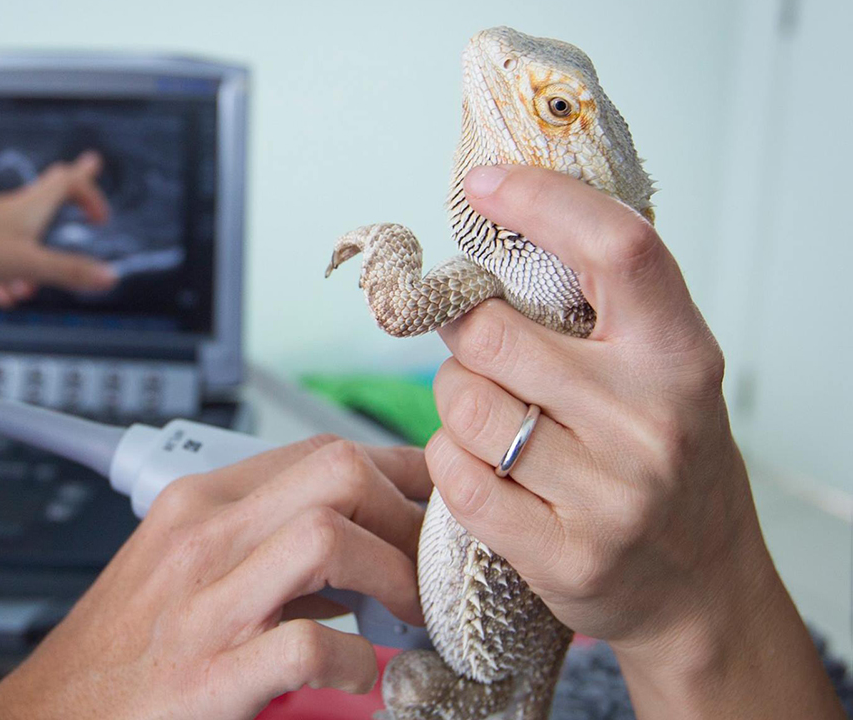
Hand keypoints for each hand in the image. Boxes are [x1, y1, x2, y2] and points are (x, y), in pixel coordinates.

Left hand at [0, 150, 118, 306]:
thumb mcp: (28, 265)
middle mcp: (11, 211)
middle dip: (71, 196)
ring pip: (25, 235)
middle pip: (48, 194)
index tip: (101, 217)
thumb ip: (69, 272)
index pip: (69, 181)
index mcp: (29, 207)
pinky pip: (1, 259)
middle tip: (86, 182)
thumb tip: (108, 276)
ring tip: (36, 285)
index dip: (90, 194)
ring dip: (38, 259)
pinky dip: (10, 277)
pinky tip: (5, 296)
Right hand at [0, 437, 429, 719]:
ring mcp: (204, 605)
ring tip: (406, 616)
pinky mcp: (208, 676)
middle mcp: (201, 539)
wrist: (50, 716)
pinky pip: (308, 646)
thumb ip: (262, 540)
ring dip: (391, 576)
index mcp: (197, 503)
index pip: (322, 449)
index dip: (399, 470)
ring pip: (327, 537)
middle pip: (336, 470)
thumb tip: (358, 538)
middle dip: (405, 512)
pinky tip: (357, 675)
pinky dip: (355, 662)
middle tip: (426, 564)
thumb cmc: (122, 650)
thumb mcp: (183, 566)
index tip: (433, 502)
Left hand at [424, 164, 839, 716]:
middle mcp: (650, 419)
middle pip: (494, 336)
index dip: (542, 203)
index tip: (485, 185)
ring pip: (464, 405)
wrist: (699, 588)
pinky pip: (456, 473)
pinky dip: (451, 459)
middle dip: (463, 334)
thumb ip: (602, 312)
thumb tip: (502, 222)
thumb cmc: (667, 463)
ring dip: (455, 401)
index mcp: (679, 355)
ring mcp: (609, 491)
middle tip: (478, 347)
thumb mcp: (663, 374)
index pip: (616, 249)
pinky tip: (486, 465)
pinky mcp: (562, 550)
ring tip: (490, 414)